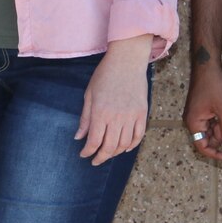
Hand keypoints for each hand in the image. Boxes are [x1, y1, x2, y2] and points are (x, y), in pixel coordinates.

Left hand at [77, 36, 152, 164]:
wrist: (127, 61)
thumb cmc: (104, 75)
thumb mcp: (89, 95)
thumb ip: (85, 118)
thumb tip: (78, 137)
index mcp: (100, 113)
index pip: (94, 141)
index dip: (88, 152)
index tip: (83, 154)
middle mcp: (116, 117)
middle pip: (109, 147)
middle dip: (101, 157)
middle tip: (95, 161)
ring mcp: (131, 116)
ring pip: (124, 144)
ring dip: (115, 153)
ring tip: (107, 153)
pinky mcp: (142, 114)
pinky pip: (138, 136)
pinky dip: (132, 146)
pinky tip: (124, 148)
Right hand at [182, 54, 221, 164]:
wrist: (207, 66)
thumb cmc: (213, 85)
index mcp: (193, 123)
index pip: (203, 147)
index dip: (217, 154)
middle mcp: (192, 121)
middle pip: (207, 139)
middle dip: (221, 137)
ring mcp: (196, 115)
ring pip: (210, 131)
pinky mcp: (201, 110)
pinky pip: (211, 122)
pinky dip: (220, 122)